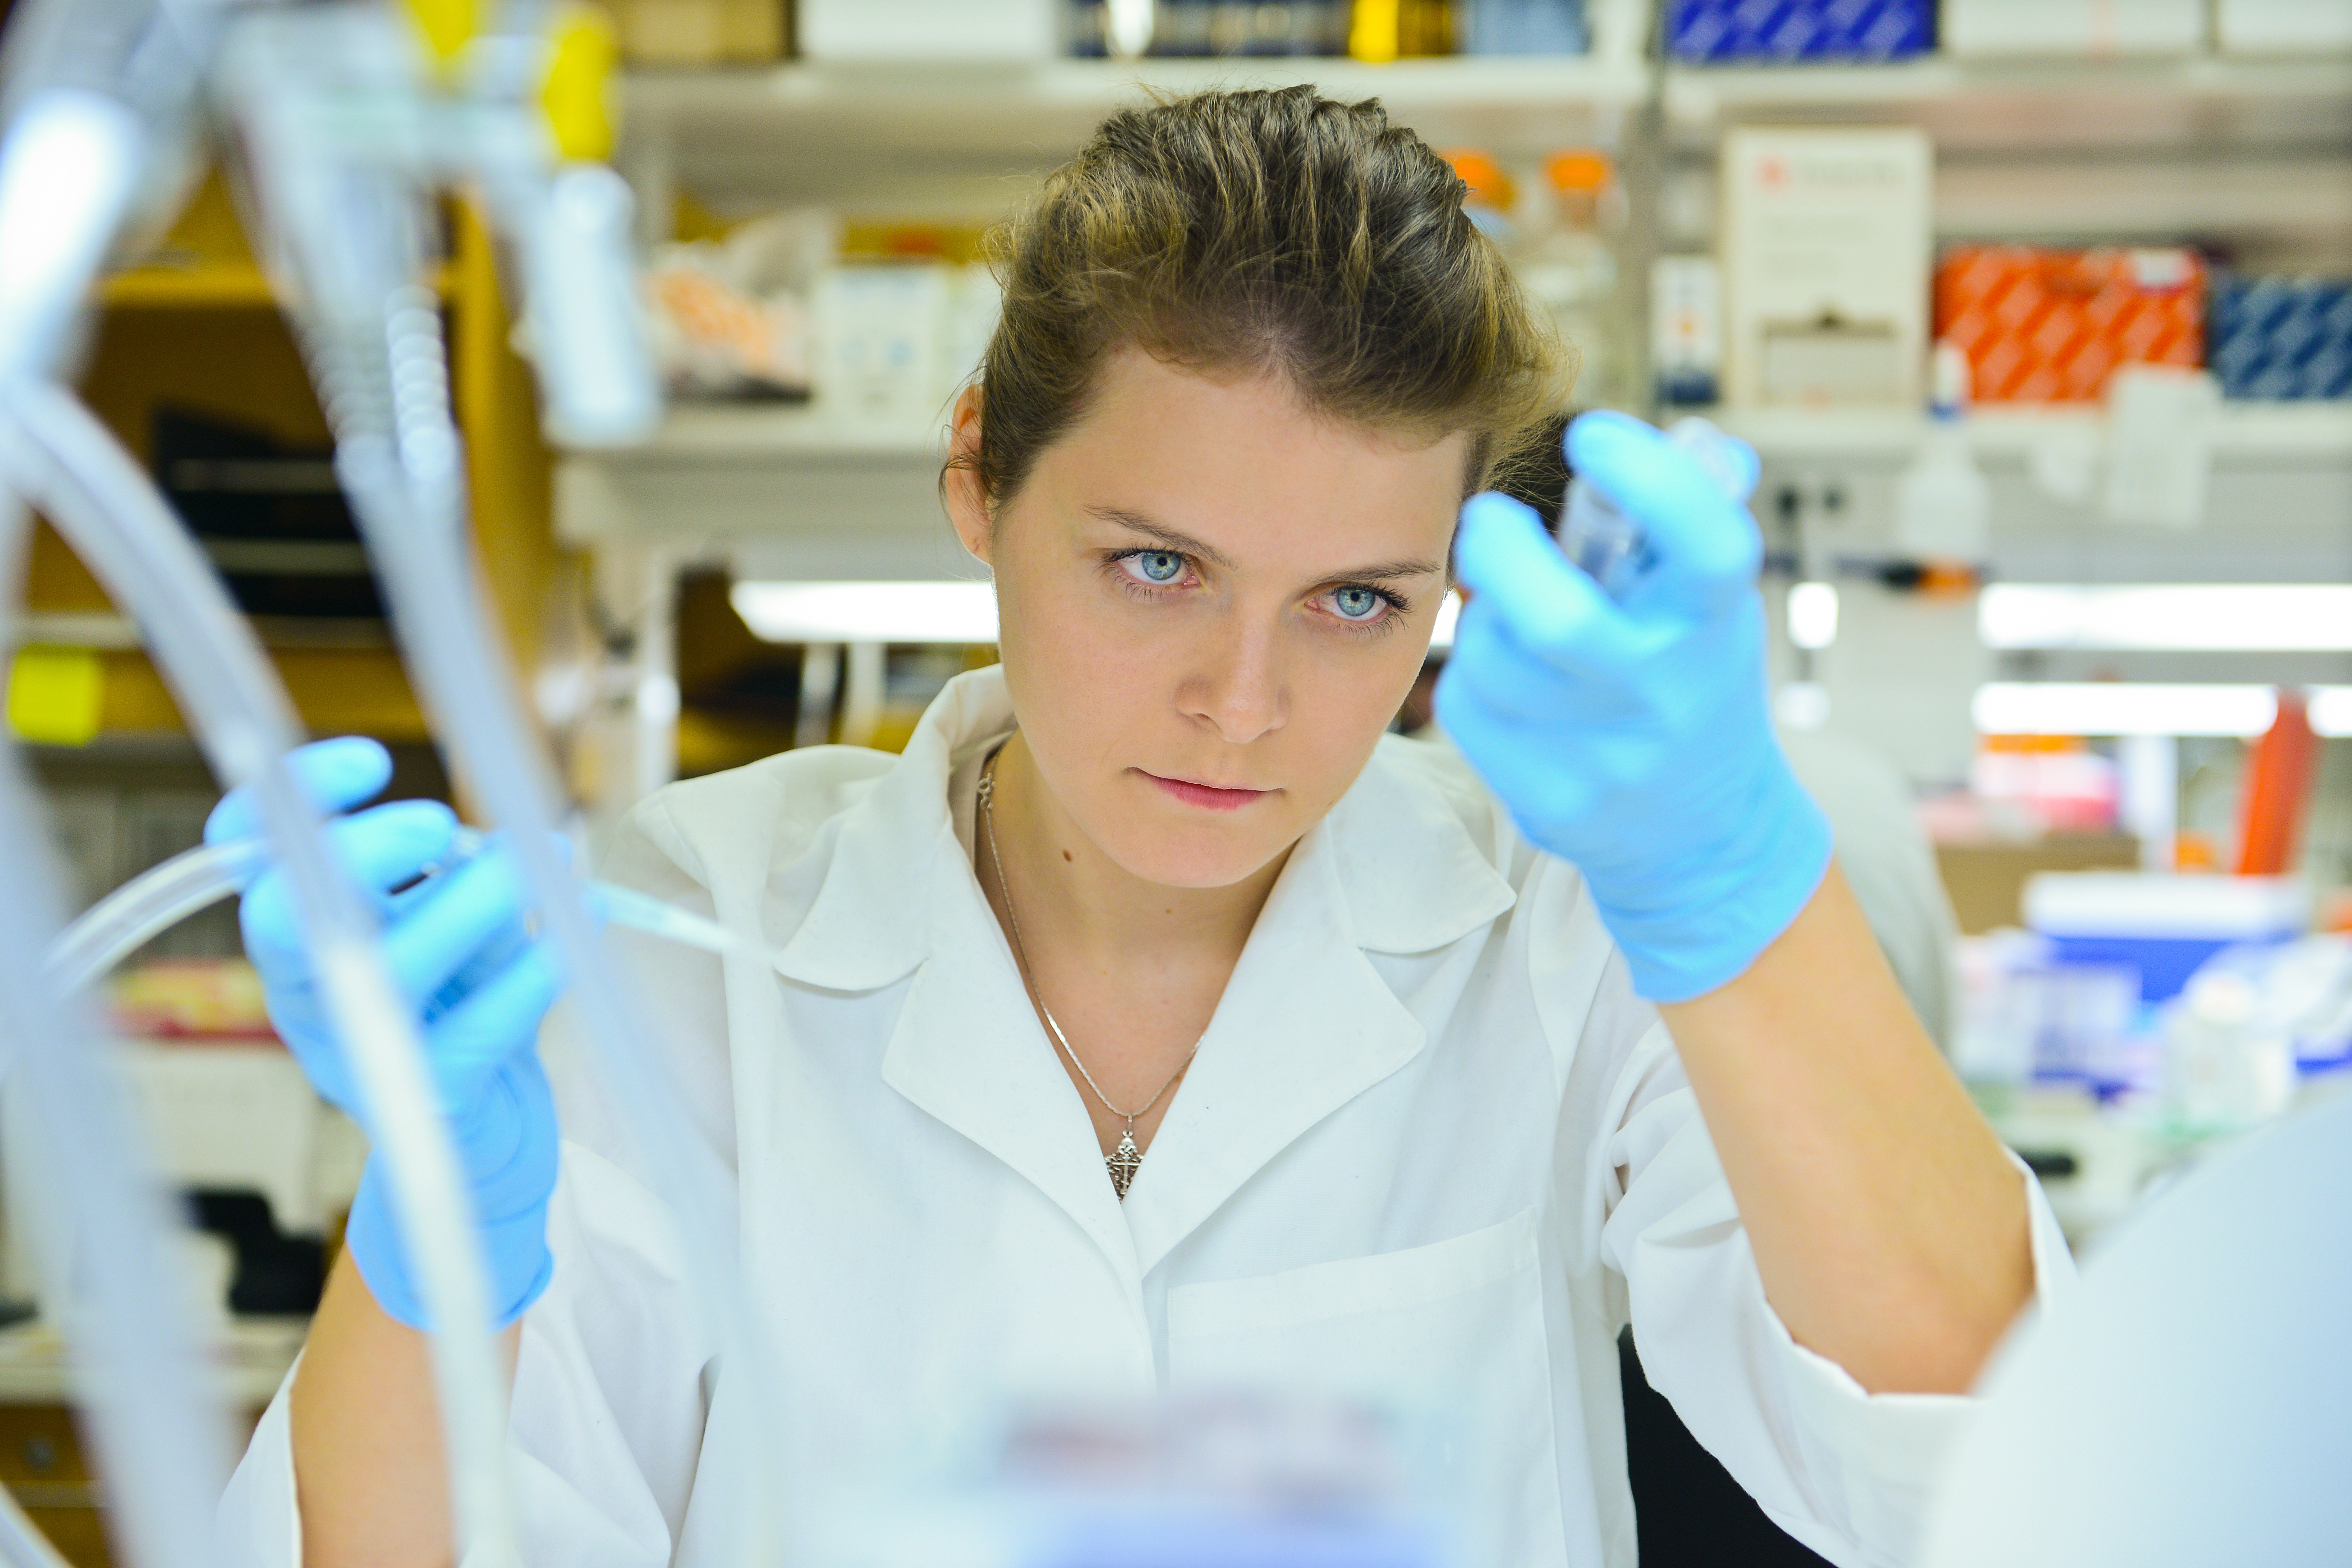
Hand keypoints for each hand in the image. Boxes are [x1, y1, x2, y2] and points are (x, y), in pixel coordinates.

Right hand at [205, 738, 560, 1328]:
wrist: (490, 1148)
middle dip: (360, 856)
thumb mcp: (462, 934)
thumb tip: (521, 838)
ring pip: (387, 972)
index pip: (257, 855)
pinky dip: (528, 980)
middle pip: (289, 916)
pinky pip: (472, 1035)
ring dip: (466, 908)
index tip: (371, 762)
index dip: (292, 801)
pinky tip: (574, 942)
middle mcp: (317, 994)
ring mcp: (364, 1053)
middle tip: (438, 821)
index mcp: (310, 938)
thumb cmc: (468, 1019)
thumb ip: (467, 880)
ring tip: (539, 869)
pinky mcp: (428, 1103)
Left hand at [1436, 411, 1830, 1002]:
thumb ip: (1696, 522)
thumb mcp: (1714, 606)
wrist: (1703, 834)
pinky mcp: (1551, 802)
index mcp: (1715, 622)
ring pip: (1494, 658)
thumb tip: (1697, 444)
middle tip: (1488, 520)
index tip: (1589, 437)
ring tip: (1509, 612)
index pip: (1704, 540)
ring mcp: (1606, 757)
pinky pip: (1468, 708)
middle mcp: (1664, 692)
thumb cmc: (1694, 685)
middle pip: (1557, 619)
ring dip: (1485, 618)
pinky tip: (1506, 678)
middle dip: (1500, 552)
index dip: (1648, 477)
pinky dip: (1474, 677)